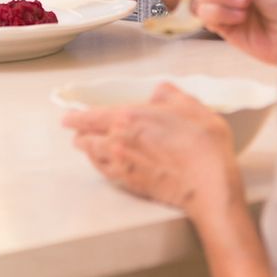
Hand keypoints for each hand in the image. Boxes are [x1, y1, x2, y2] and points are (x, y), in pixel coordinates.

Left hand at [63, 82, 243, 218]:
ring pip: (93, 156)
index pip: (90, 116)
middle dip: (80, 133)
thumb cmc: (202, 144)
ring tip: (88, 146)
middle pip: (86, 138)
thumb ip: (168, 94)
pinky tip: (104, 163)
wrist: (208, 183)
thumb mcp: (189, 105)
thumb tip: (158, 92)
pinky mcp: (131, 184)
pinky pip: (105, 173)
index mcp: (128, 117)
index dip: (76, 117)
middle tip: (77, 131)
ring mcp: (123, 164)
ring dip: (88, 149)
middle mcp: (118, 141)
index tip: (68, 117)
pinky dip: (100, 165)